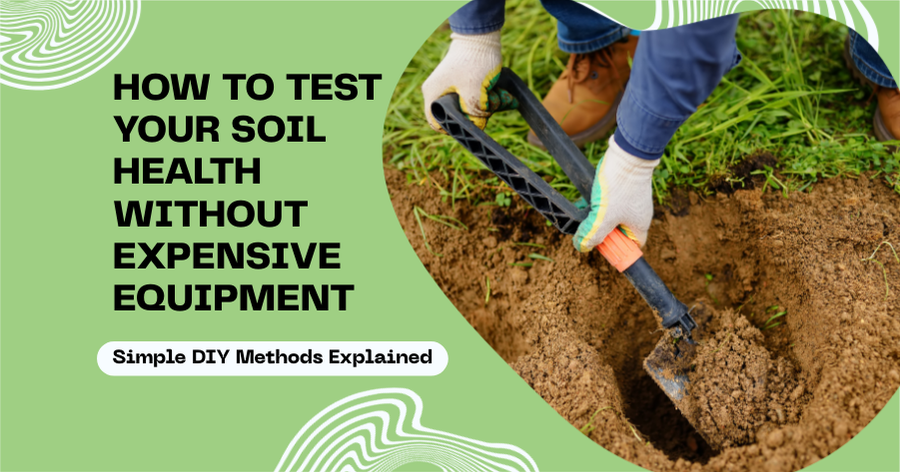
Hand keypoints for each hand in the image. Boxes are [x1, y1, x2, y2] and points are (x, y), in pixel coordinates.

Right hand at [422, 31, 516, 131]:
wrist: (482, 36)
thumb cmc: (474, 61)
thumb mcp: (475, 92)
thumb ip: (474, 114)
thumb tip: (478, 125)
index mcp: (434, 96)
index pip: (437, 123)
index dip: (454, 129)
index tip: (471, 126)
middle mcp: (440, 93)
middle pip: (458, 116)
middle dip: (478, 114)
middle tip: (491, 103)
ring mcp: (452, 87)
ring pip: (470, 107)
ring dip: (488, 105)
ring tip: (500, 93)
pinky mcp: (465, 83)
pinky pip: (477, 98)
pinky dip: (489, 97)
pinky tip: (500, 91)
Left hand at [573, 135, 658, 251]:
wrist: (627, 154)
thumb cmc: (620, 186)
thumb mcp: (604, 216)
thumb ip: (593, 234)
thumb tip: (583, 247)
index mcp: (640, 225)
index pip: (631, 246)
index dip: (616, 249)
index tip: (601, 246)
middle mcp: (638, 214)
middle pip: (618, 232)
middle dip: (602, 231)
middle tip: (589, 229)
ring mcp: (631, 201)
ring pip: (611, 217)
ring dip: (597, 217)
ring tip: (586, 213)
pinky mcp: (623, 189)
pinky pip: (609, 203)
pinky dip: (598, 204)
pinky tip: (587, 201)